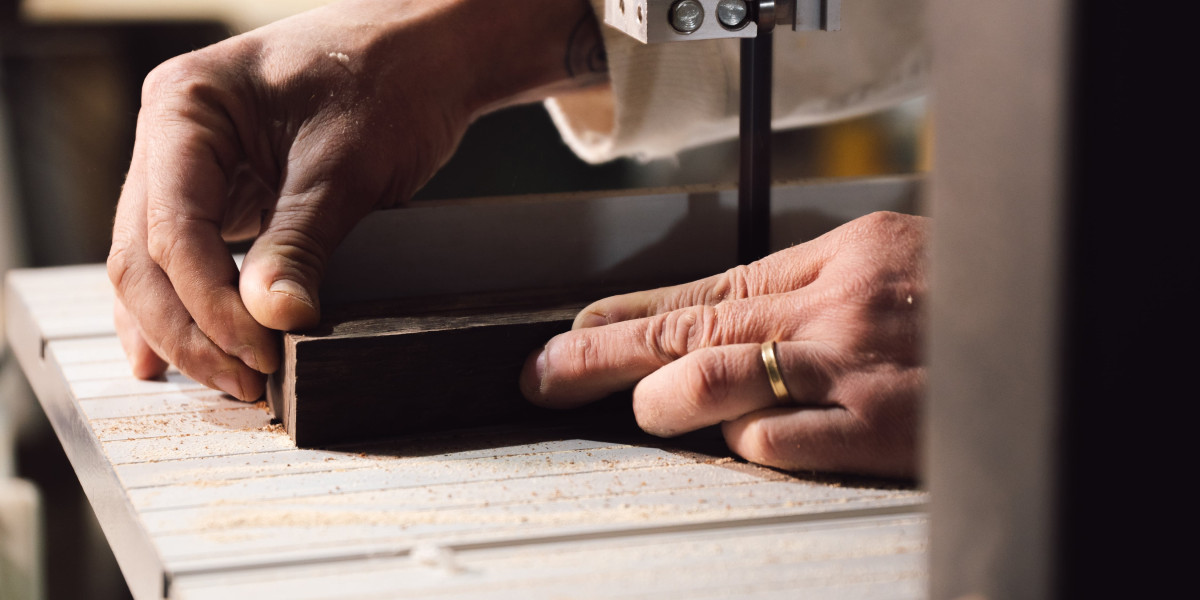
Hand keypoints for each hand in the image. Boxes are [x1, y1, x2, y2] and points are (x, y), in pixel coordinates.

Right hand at [108, 0, 607, 399]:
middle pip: (147, 254)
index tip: (258, 353)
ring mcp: (192, 168)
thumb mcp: (346, 165)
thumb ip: (303, 240)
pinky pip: (191, 261)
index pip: (173, 226)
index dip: (209, 302)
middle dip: (190, 329)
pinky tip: (195, 355)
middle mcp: (174, 138)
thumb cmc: (388, 80)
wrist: (425, 54)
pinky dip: (194, 309)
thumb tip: (274, 319)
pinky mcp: (224, 195)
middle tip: (244, 385)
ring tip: (229, 383)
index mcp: (185, 107)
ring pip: (157, 266)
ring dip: (187, 329)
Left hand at [521, 212, 927, 477]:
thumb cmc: (967, 300)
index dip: (627, 313)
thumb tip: (724, 321)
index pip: (703, 288)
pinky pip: (776, 442)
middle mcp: (830, 309)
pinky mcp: (877, 428)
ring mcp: (849, 368)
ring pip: (713, 378)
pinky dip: (746, 446)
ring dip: (662, 400)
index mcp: (831, 263)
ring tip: (642, 410)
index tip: (573, 331)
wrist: (1046, 318)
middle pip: (687, 329)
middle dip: (599, 355)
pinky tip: (745, 445)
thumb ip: (807, 293)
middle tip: (543, 375)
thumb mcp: (885, 267)